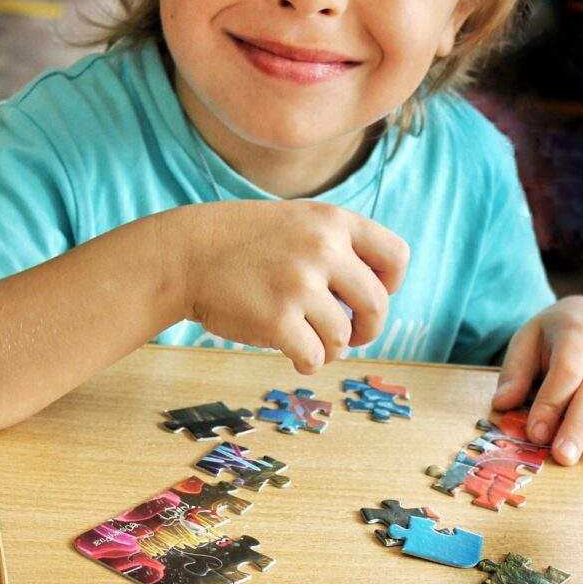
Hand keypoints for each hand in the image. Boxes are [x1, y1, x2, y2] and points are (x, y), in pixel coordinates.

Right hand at [178, 200, 408, 374]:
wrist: (186, 255)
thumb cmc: (243, 244)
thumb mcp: (297, 222)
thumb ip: (336, 246)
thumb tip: (376, 296)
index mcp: (333, 221)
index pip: (396, 256)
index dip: (391, 284)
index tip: (367, 297)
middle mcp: (323, 249)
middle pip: (377, 304)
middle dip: (368, 328)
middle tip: (353, 336)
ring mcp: (300, 284)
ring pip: (343, 337)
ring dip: (331, 348)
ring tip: (310, 341)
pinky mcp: (278, 320)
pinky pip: (315, 356)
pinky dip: (308, 362)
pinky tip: (294, 354)